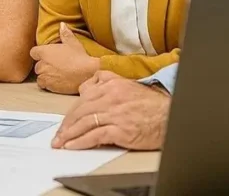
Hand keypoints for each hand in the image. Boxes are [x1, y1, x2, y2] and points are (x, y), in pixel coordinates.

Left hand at [30, 23, 99, 94]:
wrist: (87, 73)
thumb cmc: (80, 57)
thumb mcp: (73, 43)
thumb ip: (65, 34)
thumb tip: (62, 24)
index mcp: (44, 52)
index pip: (33, 52)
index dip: (39, 54)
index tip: (47, 56)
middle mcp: (42, 64)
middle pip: (37, 65)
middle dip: (44, 66)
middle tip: (55, 66)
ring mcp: (45, 76)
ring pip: (40, 76)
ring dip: (45, 75)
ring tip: (56, 75)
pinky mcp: (49, 86)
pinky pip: (44, 85)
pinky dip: (48, 84)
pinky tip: (57, 82)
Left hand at [51, 71, 169, 150]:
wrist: (170, 117)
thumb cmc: (152, 104)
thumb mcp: (128, 84)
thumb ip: (106, 81)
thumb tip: (86, 86)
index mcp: (111, 85)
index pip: (83, 98)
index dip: (71, 112)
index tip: (64, 122)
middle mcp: (110, 97)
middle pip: (80, 110)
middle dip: (66, 125)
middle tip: (58, 135)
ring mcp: (115, 114)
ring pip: (84, 123)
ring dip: (69, 134)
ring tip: (61, 143)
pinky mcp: (120, 130)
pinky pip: (94, 136)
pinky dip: (81, 142)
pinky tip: (73, 146)